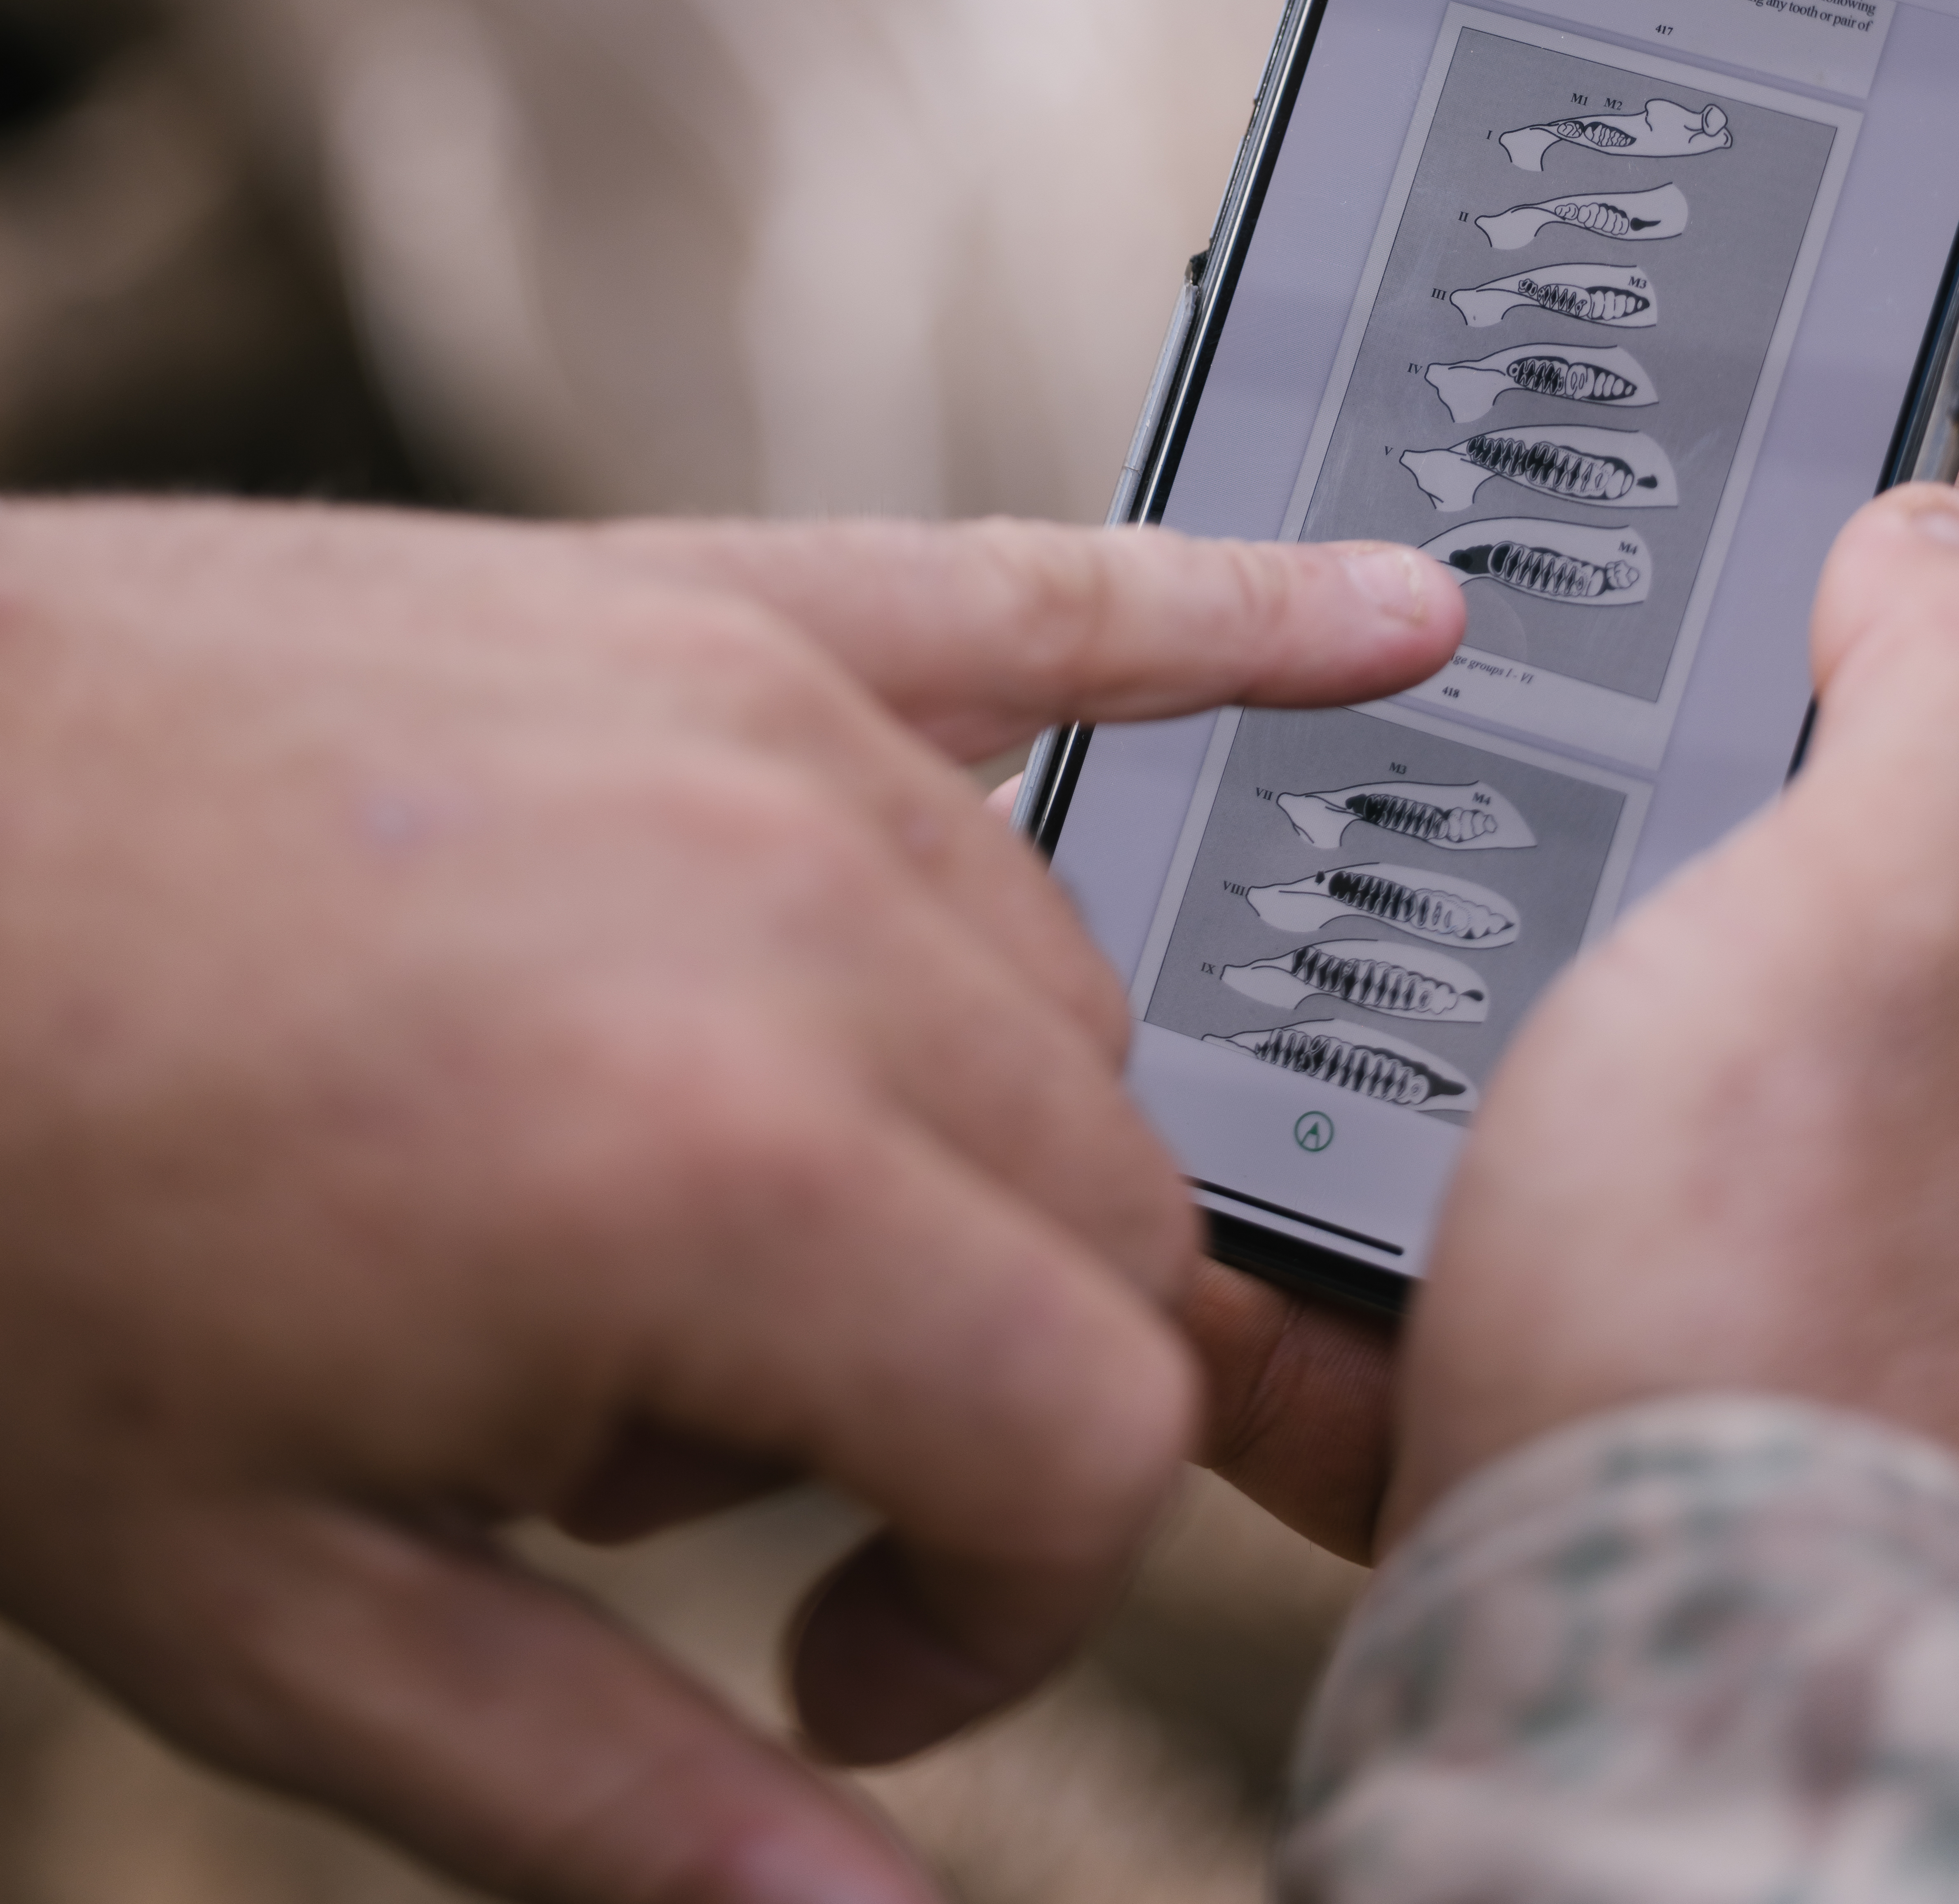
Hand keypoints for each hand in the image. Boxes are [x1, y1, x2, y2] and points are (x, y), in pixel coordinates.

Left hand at [0, 501, 1460, 1903]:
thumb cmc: (17, 1194)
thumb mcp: (265, 1593)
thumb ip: (606, 1791)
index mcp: (723, 1179)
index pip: (1089, 1436)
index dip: (992, 1601)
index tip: (831, 1656)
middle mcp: (807, 924)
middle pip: (1109, 1214)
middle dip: (977, 1388)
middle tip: (722, 1454)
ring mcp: (775, 729)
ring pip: (1068, 1004)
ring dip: (965, 1155)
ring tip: (701, 1215)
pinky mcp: (721, 605)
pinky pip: (1053, 598)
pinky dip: (1244, 619)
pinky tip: (1396, 623)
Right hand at [1389, 476, 1958, 1551]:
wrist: (1612, 1666)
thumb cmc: (1761, 1302)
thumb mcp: (1894, 915)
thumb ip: (1953, 692)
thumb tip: (1934, 529)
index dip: (1867, 534)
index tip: (1718, 456)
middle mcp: (1932, 1118)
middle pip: (1772, 835)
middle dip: (1631, 750)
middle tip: (1490, 663)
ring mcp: (1750, 1237)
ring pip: (1585, 1009)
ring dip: (1457, 966)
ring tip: (1330, 894)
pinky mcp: (1586, 1341)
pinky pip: (1453, 1204)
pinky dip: (1365, 1182)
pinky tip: (1283, 1151)